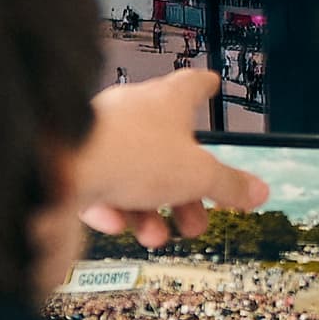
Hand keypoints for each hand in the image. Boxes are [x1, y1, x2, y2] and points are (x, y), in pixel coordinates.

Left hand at [70, 72, 269, 248]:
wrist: (60, 166)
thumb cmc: (130, 153)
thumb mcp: (197, 175)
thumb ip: (229, 185)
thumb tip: (258, 191)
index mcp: (167, 102)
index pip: (192, 85)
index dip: (205, 87)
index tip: (211, 85)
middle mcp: (133, 113)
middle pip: (168, 148)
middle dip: (185, 189)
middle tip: (195, 218)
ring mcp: (101, 136)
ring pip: (134, 174)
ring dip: (150, 209)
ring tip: (156, 234)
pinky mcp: (75, 162)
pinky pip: (101, 186)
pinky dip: (114, 208)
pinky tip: (118, 224)